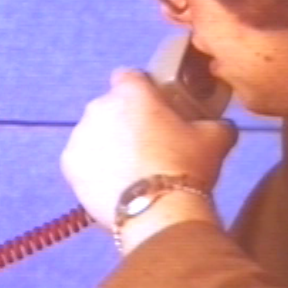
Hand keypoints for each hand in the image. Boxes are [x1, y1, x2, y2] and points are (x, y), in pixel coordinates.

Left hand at [60, 69, 237, 228]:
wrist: (155, 211)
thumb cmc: (185, 165)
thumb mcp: (215, 138)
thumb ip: (214, 123)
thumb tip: (219, 126)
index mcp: (130, 91)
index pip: (129, 76)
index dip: (141, 89)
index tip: (153, 108)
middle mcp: (98, 107)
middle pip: (110, 107)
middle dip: (124, 121)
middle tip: (147, 145)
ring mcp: (79, 136)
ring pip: (93, 134)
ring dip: (107, 145)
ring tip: (130, 171)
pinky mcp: (68, 165)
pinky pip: (82, 160)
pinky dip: (93, 169)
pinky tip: (113, 185)